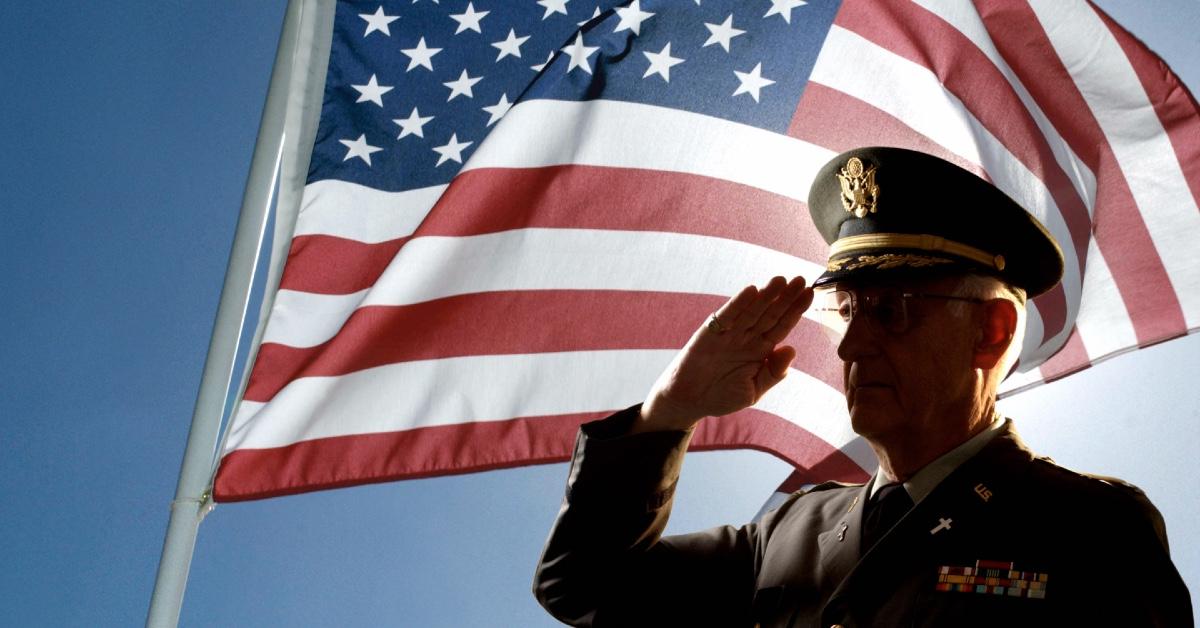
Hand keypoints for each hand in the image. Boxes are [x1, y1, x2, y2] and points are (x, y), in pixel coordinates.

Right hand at [634, 276, 813, 432]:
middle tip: (801, 280)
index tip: (810, 294)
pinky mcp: (710, 333)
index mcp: (760, 351)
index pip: (782, 326)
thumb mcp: (753, 391)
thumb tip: (792, 350)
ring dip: (766, 295)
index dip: (796, 310)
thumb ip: (773, 373)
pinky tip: (751, 291)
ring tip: (781, 280)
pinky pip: (727, 316)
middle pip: (770, 314)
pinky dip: (738, 304)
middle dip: (785, 297)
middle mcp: (747, 338)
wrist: (688, 401)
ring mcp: (729, 334)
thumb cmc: (721, 396)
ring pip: (751, 311)